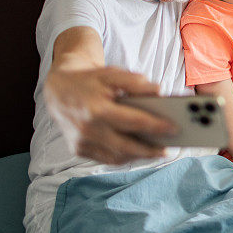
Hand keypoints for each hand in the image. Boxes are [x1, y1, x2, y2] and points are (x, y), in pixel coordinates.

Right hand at [44, 66, 177, 163]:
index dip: (156, 126)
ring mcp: (81, 142)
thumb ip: (136, 82)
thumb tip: (160, 90)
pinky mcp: (78, 149)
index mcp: (96, 109)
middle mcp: (87, 129)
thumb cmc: (90, 80)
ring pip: (116, 156)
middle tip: (169, 149)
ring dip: (139, 156)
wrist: (58, 89)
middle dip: (150, 149)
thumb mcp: (112, 74)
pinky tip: (139, 152)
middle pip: (126, 146)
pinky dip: (124, 156)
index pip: (133, 122)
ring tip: (158, 151)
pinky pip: (106, 158)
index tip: (174, 128)